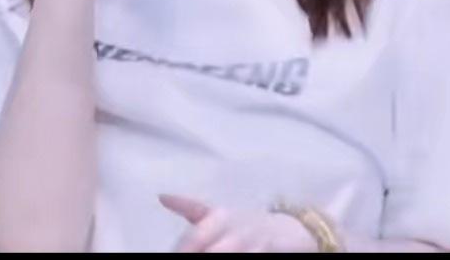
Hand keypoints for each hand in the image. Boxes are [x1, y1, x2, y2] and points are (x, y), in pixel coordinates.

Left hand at [159, 193, 318, 252]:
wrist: (288, 230)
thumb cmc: (243, 224)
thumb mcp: (217, 214)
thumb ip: (190, 208)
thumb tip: (161, 196)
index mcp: (220, 218)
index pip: (196, 236)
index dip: (184, 249)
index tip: (174, 256)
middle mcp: (236, 230)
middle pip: (214, 249)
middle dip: (197, 256)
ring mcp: (254, 243)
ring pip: (233, 254)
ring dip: (219, 259)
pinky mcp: (268, 251)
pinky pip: (252, 258)